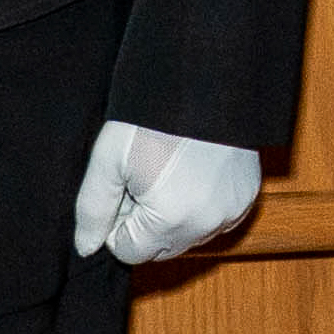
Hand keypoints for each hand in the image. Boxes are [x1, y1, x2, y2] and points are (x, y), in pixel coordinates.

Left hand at [73, 121, 264, 265]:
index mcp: (171, 220)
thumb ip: (93, 210)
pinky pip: (215, 219)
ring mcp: (232, 211)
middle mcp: (207, 224)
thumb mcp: (109, 160)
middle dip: (145, 223)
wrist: (204, 82)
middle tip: (143, 179)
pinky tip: (192, 172)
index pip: (129, 251)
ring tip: (168, 172)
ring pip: (188, 235)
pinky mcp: (247, 197)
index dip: (118, 222)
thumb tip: (86, 248)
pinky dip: (200, 205)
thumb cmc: (151, 118)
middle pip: (160, 248)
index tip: (123, 188)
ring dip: (173, 217)